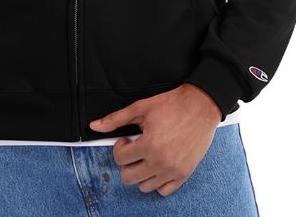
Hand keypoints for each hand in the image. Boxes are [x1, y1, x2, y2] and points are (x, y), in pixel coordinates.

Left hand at [88, 83, 221, 196]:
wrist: (200, 106)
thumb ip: (115, 119)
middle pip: (129, 178)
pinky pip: (164, 191)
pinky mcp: (184, 174)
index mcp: (149, 145)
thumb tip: (95, 126)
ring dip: (140, 172)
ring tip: (146, 155)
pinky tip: (157, 164)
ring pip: (144, 187)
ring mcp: (173, 171)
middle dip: (126, 163)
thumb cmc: (172, 105)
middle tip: (134, 148)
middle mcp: (161, 162)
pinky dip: (157, 182)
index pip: (120, 159)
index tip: (126, 139)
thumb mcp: (140, 108)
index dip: (119, 147)